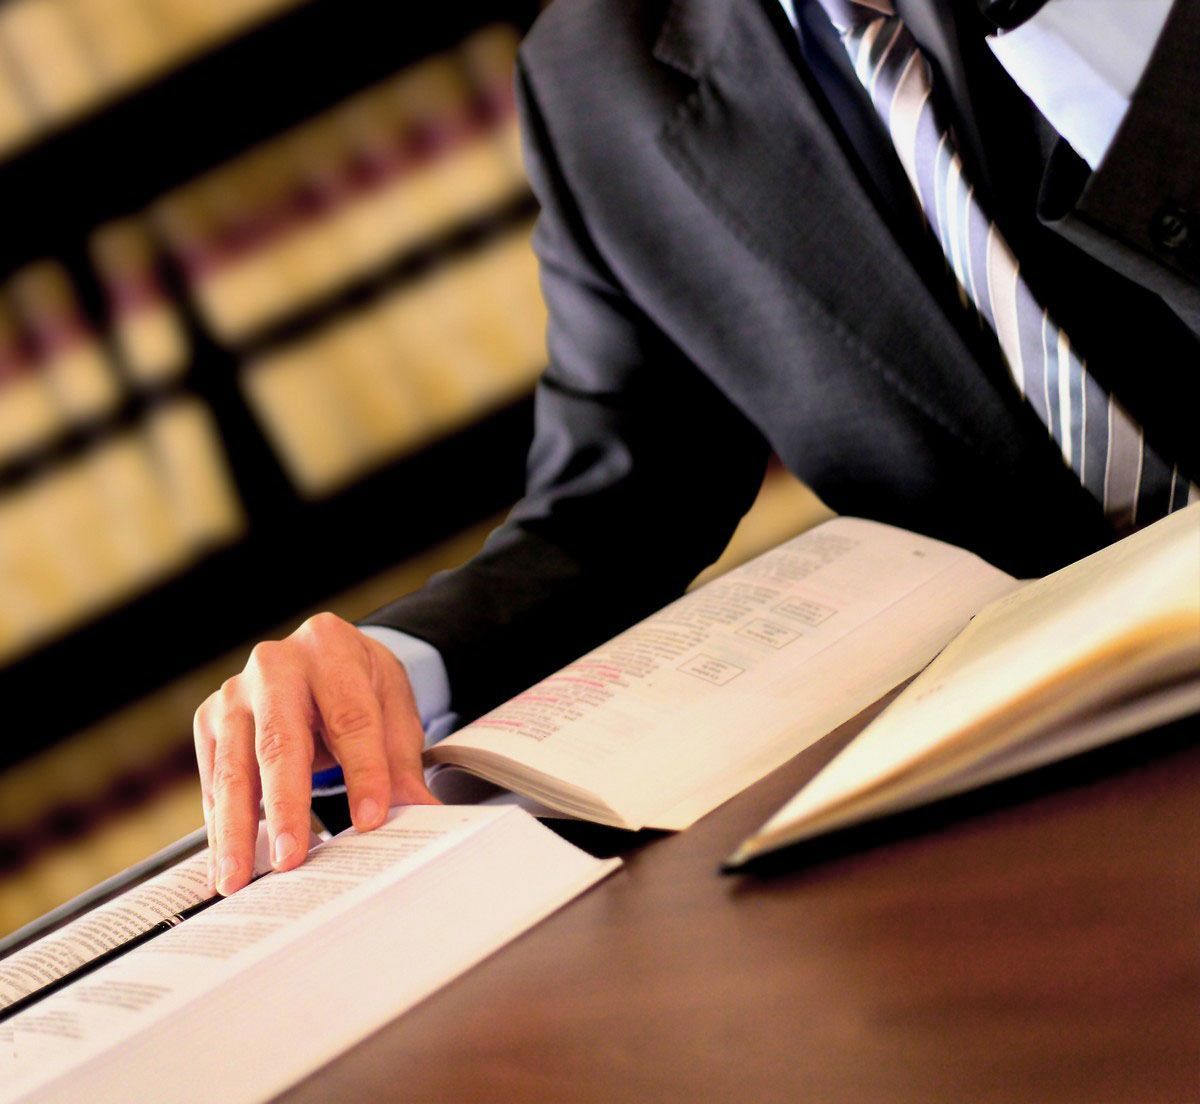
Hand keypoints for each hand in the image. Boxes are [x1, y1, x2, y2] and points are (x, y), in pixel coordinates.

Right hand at [193, 612, 437, 894]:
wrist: (322, 659)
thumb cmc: (359, 686)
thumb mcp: (393, 708)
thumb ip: (403, 762)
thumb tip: (424, 816)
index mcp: (330, 648)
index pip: (351, 717)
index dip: (364, 771)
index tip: (371, 821)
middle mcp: (275, 666)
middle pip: (280, 743)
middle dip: (286, 807)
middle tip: (291, 860)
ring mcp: (235, 693)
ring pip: (234, 768)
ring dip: (236, 830)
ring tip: (240, 879)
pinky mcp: (211, 721)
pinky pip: (214, 781)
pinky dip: (221, 826)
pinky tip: (229, 862)